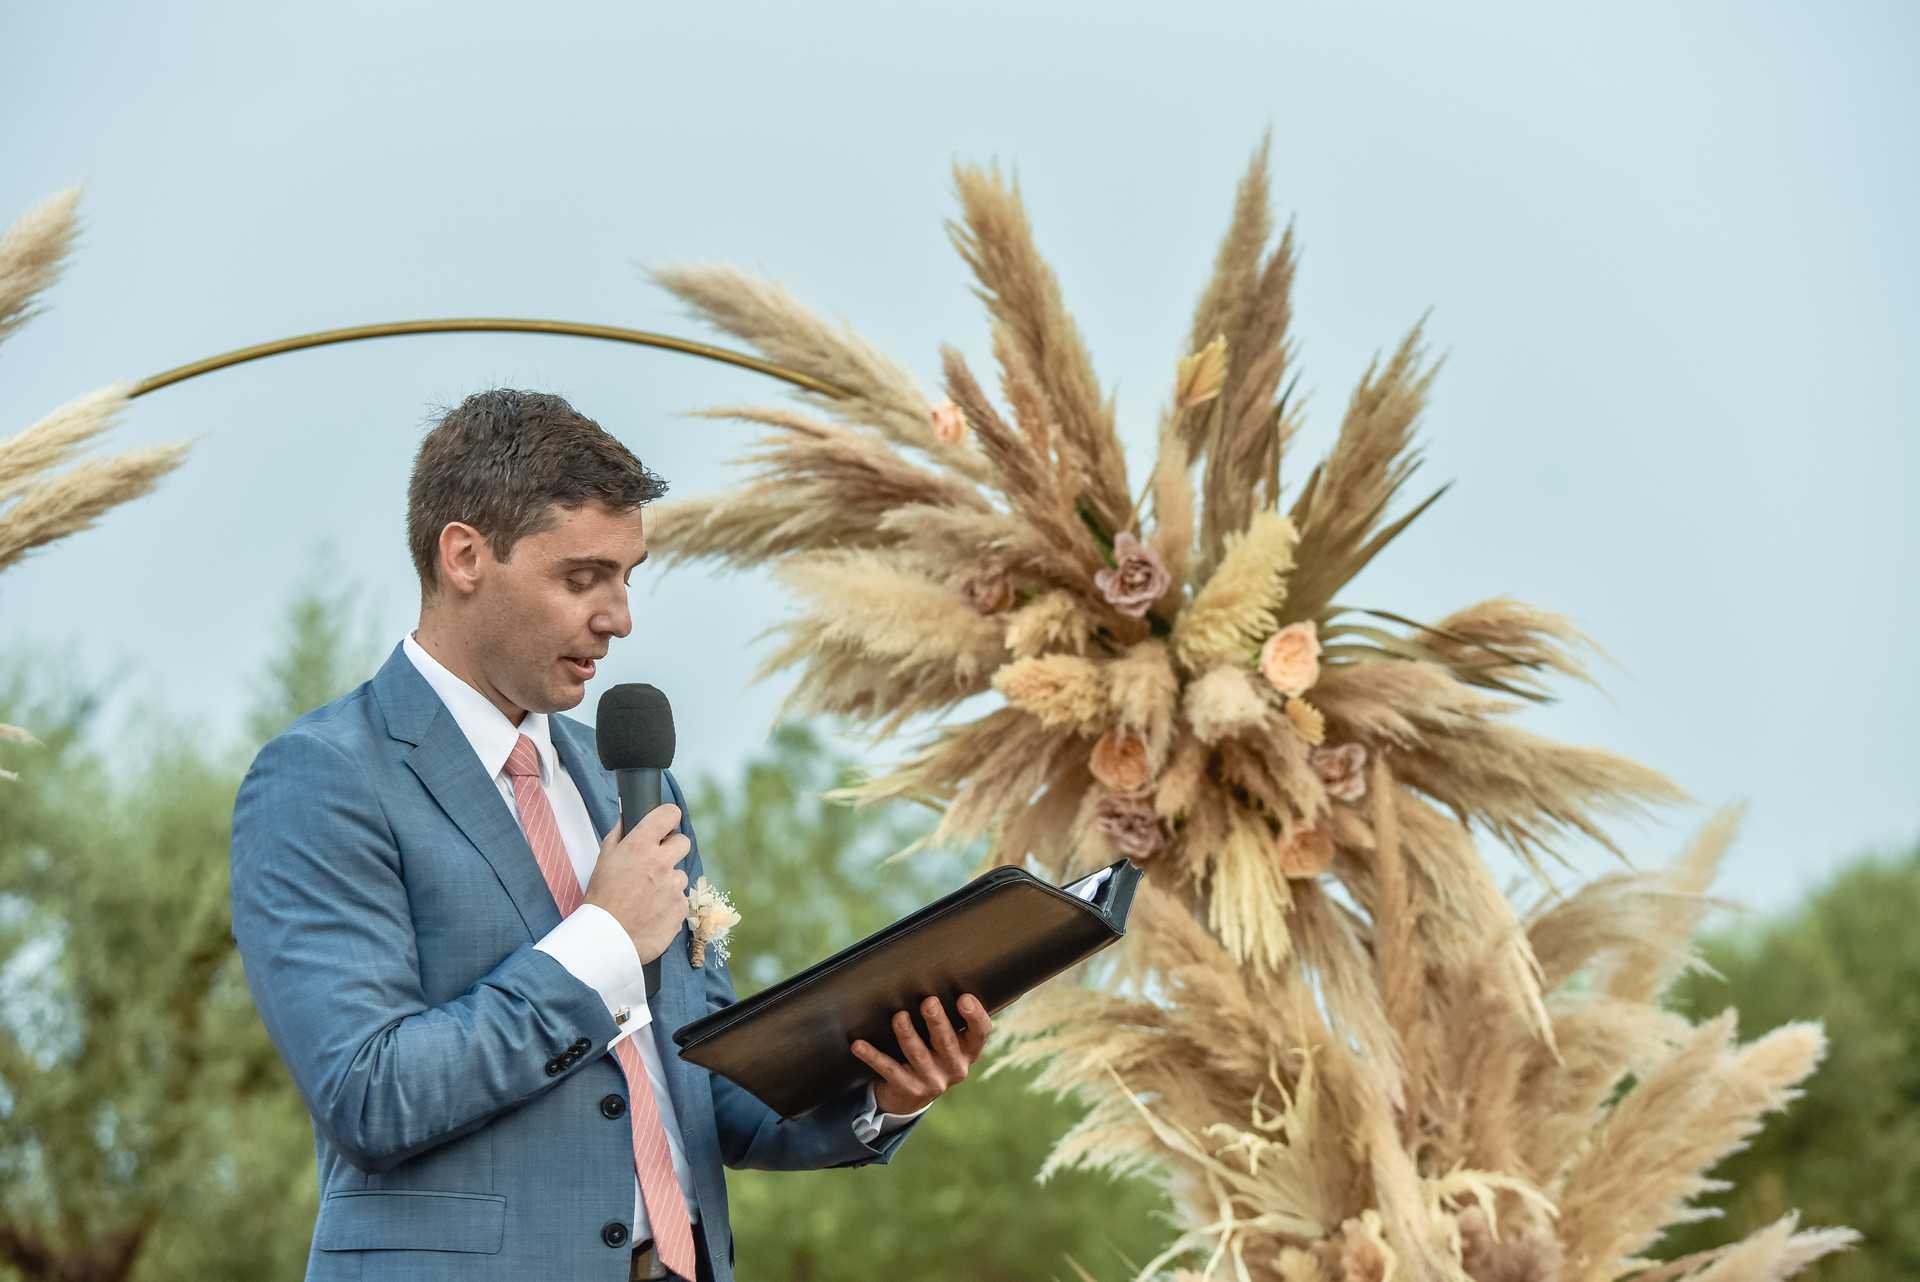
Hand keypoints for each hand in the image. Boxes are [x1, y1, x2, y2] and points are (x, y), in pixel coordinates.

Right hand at [582, 803, 690, 963]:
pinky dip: (670, 904)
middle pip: (683, 842)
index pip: (669, 814)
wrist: (606, 938)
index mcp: (640, 845)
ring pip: (680, 875)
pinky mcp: (681, 907)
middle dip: (672, 850)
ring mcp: (674, 885)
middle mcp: (661, 862)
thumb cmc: (601, 898)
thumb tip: (628, 817)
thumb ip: (619, 834)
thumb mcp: (604, 859)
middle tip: (655, 864)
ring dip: (668, 882)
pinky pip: (681, 899)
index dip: (668, 818)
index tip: (664, 826)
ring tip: (647, 896)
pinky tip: (653, 911)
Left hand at [850, 994, 991, 1115]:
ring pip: (917, 1054)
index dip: (975, 1016)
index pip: (980, 1033)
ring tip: (899, 1017)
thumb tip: (935, 972)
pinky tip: (858, 1045)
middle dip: (937, 1021)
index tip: (963, 997)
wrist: (910, 1095)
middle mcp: (954, 1067)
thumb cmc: (931, 1052)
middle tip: (928, 1002)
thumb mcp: (945, 1039)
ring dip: (907, 1034)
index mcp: (968, 1050)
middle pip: (946, 1042)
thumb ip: (947, 1016)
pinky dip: (872, 1055)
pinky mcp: (907, 1089)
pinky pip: (888, 1069)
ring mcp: (931, 1081)